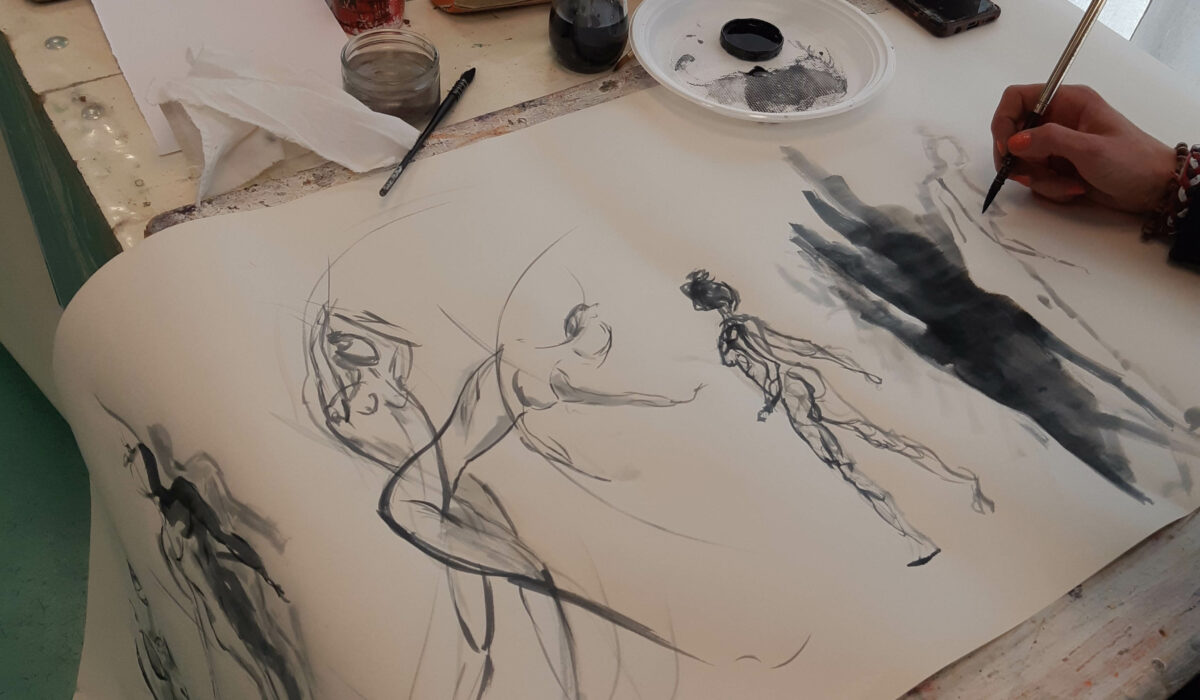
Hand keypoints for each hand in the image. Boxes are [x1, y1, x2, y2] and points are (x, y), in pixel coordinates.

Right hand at [991, 84, 1177, 212]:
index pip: (1017, 99)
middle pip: (1013, 134)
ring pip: (1023, 161)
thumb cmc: (1131, 161)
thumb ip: (1049, 141)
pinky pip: (1036, 178)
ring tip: (1069, 185)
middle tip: (1031, 177)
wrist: (1154, 189)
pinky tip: (1074, 189)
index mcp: (1068, 101)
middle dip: (1020, 160)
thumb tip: (1012, 142)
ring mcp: (1057, 145)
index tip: (1005, 149)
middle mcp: (1058, 120)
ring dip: (1039, 179)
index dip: (1003, 121)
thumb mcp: (1090, 149)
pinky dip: (1049, 188)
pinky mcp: (1058, 167)